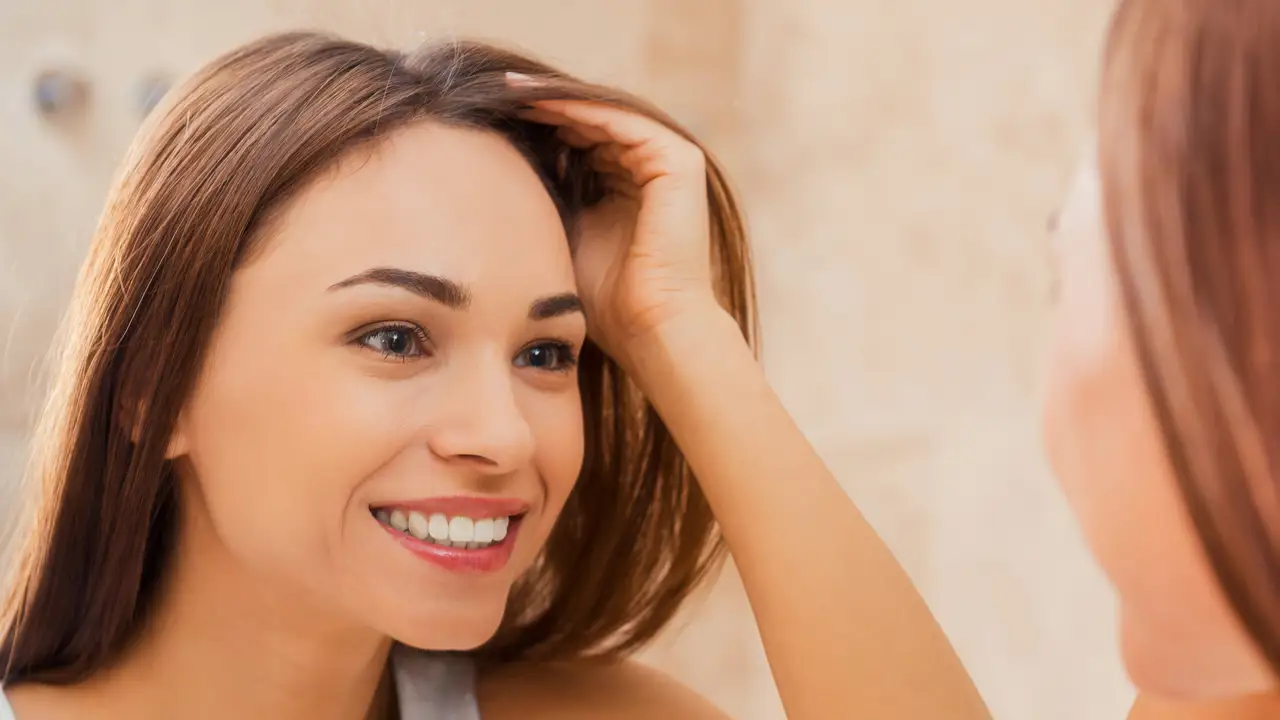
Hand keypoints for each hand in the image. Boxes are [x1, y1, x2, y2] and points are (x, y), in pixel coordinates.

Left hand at [508, 73, 724, 368]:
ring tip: (513, 92)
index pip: (582, 140)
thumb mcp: (564, 231)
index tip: (493, 115)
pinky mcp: (680, 161)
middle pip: (593, 121)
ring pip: (606, 115)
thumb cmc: (604, 296)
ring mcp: (670, 162)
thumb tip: (501, 164)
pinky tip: (542, 104)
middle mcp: (652, 169)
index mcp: (629, 185)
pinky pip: (622, 121)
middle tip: (498, 92)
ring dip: (559, 100)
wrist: (647, 325)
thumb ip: (548, 195)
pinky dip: (583, 109)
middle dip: (545, 106)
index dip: (540, 125)